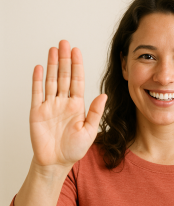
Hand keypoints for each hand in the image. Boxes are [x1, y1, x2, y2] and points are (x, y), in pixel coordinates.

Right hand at [29, 40, 106, 168]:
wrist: (57, 162)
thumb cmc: (74, 148)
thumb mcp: (89, 131)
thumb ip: (96, 112)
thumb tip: (104, 95)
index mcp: (77, 105)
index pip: (77, 81)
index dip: (77, 66)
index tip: (76, 51)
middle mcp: (63, 102)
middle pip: (64, 76)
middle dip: (64, 60)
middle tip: (64, 43)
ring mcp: (49, 106)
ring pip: (51, 81)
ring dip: (52, 65)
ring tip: (53, 50)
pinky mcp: (37, 112)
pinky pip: (37, 93)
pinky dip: (38, 80)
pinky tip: (40, 68)